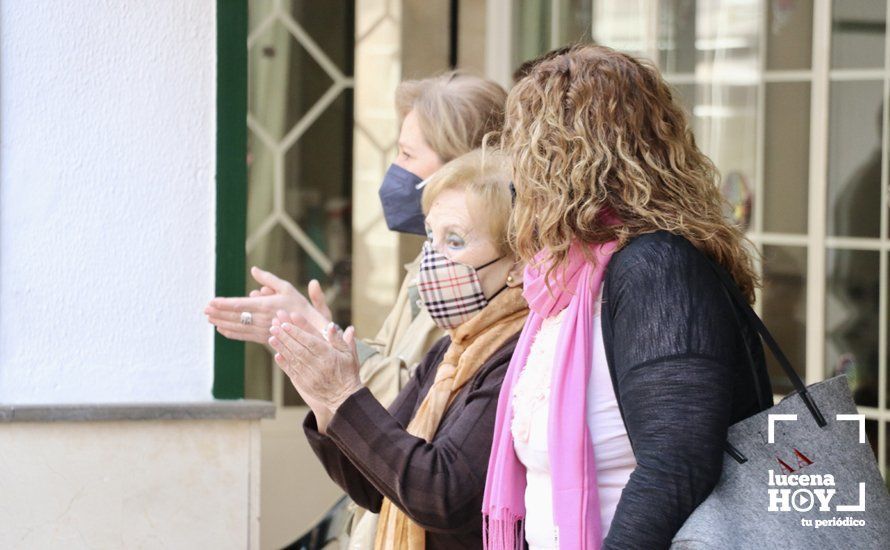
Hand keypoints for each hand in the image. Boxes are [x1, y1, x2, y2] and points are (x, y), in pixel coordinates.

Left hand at [204, 267, 330, 343]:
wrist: (310, 329)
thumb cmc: (299, 305)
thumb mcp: (286, 287)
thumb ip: (268, 279)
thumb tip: (253, 269)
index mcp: (266, 305)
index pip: (241, 304)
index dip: (224, 304)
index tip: (211, 302)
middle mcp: (262, 319)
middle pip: (235, 316)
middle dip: (219, 313)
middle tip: (204, 309)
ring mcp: (262, 330)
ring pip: (238, 327)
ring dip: (222, 322)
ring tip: (209, 318)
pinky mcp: (264, 338)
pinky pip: (244, 336)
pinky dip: (231, 333)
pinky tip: (221, 329)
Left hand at [268, 310, 362, 431]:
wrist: (344, 398)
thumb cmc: (348, 373)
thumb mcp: (349, 354)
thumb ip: (340, 339)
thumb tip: (332, 326)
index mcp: (329, 356)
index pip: (310, 341)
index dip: (297, 332)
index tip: (286, 324)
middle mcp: (318, 365)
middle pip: (298, 349)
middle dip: (285, 337)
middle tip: (273, 327)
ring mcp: (310, 376)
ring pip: (293, 359)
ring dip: (281, 348)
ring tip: (271, 338)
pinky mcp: (304, 384)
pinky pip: (292, 372)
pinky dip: (284, 363)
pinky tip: (277, 355)